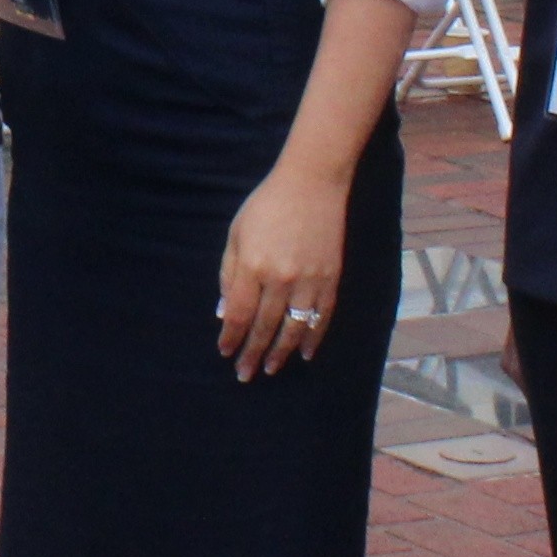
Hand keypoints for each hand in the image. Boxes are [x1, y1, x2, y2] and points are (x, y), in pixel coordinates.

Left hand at [218, 160, 350, 381]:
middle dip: (253, 353)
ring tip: (272, 369)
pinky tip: (304, 353)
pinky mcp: (331, 278)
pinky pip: (322, 316)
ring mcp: (309, 279)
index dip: (232, 337)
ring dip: (281, 352)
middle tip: (245, 374)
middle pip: (265, 326)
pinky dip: (313, 337)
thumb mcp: (237, 234)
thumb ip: (229, 273)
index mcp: (253, 265)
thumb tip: (225, 312)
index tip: (226, 352)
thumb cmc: (267, 205)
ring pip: (294, 327)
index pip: (240, 314)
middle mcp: (281, 278)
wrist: (312, 182)